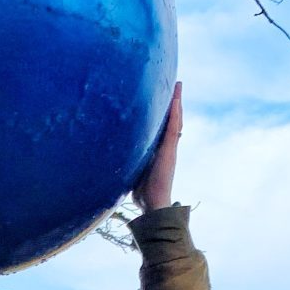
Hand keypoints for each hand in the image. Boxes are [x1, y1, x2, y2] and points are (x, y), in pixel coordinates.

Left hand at [132, 81, 182, 213]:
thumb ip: (127, 162)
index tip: (159, 99)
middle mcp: (165, 147)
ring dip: (176, 102)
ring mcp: (169, 148)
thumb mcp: (132, 171)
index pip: (159, 128)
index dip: (161, 114)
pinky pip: (174, 127)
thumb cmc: (142, 193)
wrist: (153, 204)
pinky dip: (176, 112)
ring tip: (178, 85)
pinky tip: (176, 99)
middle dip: (171, 102)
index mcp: (157, 151)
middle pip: (169, 120)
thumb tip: (111, 158)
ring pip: (174, 120)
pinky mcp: (171, 150)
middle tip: (174, 86)